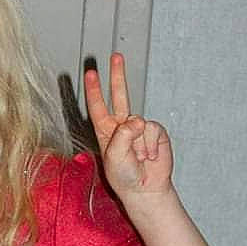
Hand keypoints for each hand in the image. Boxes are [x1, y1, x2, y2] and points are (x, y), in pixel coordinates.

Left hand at [84, 53, 172, 201]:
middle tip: (116, 56)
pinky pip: (152, 130)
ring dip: (139, 143)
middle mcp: (122, 126)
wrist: (145, 189)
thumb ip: (123, 136)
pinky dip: (150, 145)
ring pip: (138, 121)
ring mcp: (139, 128)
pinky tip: (150, 156)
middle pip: (119, 95)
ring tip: (139, 159)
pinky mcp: (155, 132)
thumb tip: (138, 120)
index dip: (94, 90)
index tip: (91, 72)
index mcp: (106, 131)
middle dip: (118, 76)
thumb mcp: (114, 157)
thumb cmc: (124, 176)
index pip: (98, 107)